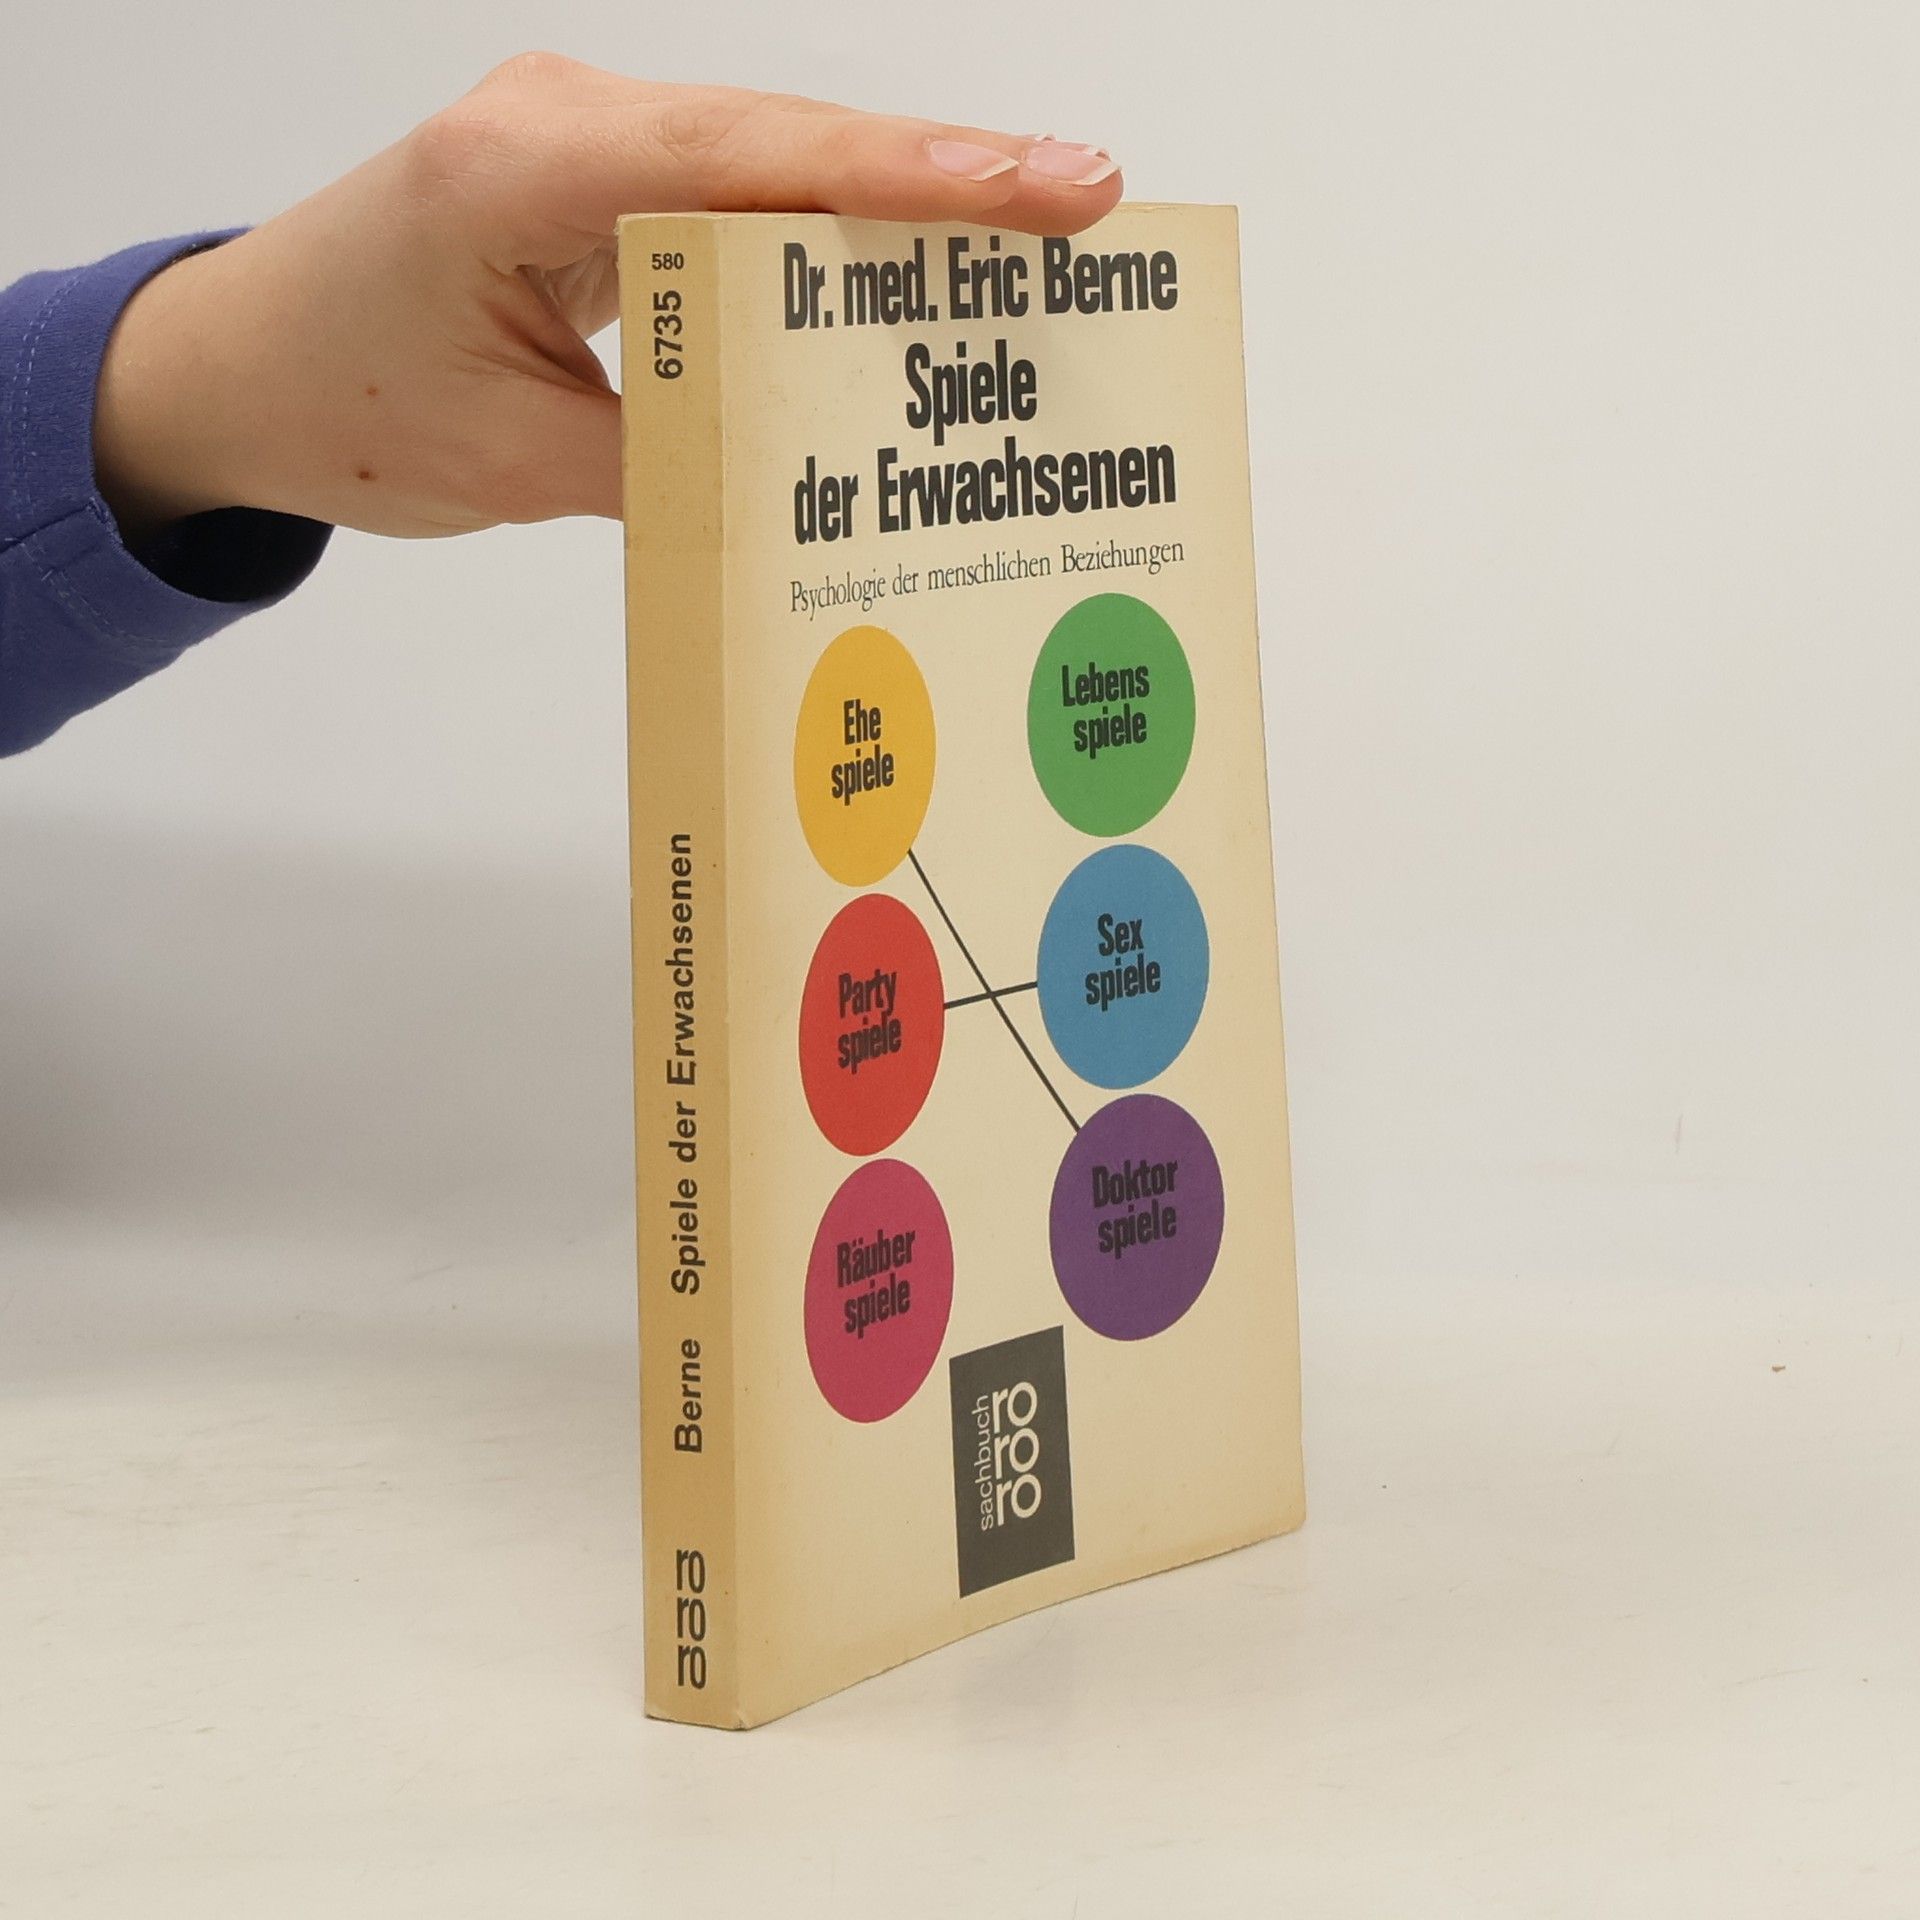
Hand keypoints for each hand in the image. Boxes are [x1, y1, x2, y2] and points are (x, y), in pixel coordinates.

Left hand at [91, 56, 1122, 541]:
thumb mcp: (514, 464)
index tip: (1041, 187)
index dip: (909, 176)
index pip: (751, 157)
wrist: (239, 367)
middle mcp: (565, 123)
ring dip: (897, 213)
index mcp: (522, 167)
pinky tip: (908, 283)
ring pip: (775, 167)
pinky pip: (736, 203)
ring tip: (1033, 252)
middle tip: (1089, 209)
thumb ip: (670, 462)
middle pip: (789, 142)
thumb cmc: (342, 404)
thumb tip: (815, 481)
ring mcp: (586, 144)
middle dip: (943, 182)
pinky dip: (826, 243)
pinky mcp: (602, 186)